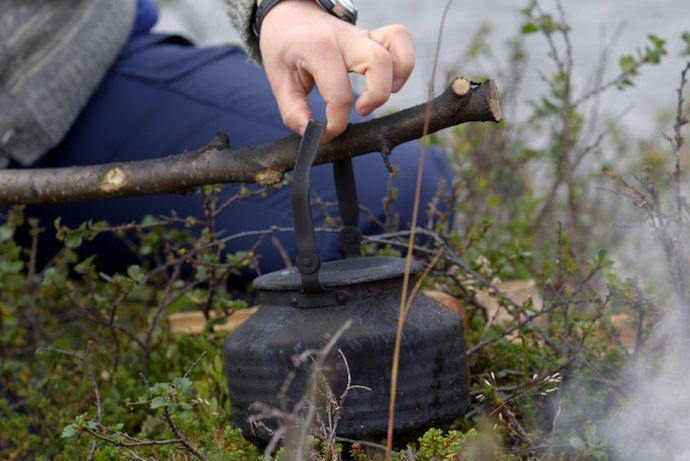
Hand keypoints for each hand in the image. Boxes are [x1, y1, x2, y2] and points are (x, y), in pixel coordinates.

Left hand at [259, 0, 413, 142]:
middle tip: (360, 111)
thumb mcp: (279, 79)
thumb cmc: (284, 46)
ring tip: (382, 94)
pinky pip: (400, 39)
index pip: (339, 93)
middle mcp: (345, 39)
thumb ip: (292, 110)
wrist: (289, 14)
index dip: (336, 123)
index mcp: (318, 49)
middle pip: (379, 62)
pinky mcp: (372, 37)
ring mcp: (361, 35)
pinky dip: (403, 62)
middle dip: (377, 96)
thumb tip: (309, 133)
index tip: (326, 133)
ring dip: (398, 74)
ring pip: (397, 44)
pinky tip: (391, 81)